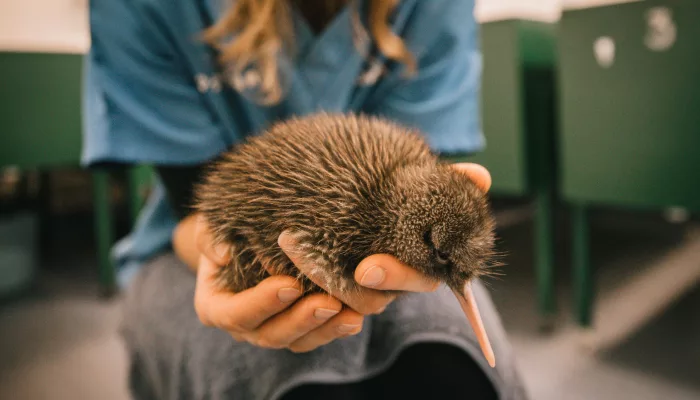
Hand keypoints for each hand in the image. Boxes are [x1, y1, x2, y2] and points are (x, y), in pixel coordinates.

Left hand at [190, 162, 490, 352]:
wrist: (246, 215)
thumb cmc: (323, 210)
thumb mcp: (377, 192)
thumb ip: (429, 187)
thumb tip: (481, 175)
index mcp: (370, 280)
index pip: (400, 288)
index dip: (398, 278)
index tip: (378, 263)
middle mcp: (336, 303)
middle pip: (362, 309)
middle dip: (363, 295)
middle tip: (361, 270)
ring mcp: (289, 315)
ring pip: (302, 333)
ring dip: (308, 317)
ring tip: (308, 287)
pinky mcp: (240, 315)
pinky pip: (252, 322)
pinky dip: (262, 307)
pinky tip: (278, 284)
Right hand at [191, 215, 362, 351]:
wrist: (244, 237)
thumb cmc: (226, 231)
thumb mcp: (211, 227)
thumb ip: (209, 238)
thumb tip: (221, 254)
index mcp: (215, 306)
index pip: (236, 313)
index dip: (262, 303)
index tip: (289, 285)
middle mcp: (244, 326)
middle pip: (270, 335)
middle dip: (301, 321)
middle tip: (327, 303)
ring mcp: (272, 330)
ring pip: (298, 341)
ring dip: (325, 329)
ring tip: (351, 315)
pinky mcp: (298, 329)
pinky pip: (317, 336)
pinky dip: (337, 328)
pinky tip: (357, 317)